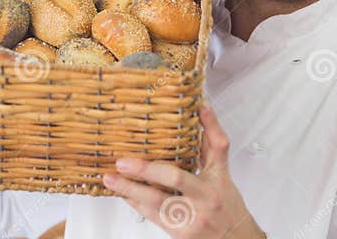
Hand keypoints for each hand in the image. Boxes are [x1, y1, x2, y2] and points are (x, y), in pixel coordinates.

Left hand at [103, 102, 264, 237]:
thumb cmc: (226, 204)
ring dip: (129, 189)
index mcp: (215, 181)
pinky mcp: (177, 233)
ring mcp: (189, 218)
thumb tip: (203, 108)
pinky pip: (151, 215)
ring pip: (155, 201)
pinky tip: (122, 193)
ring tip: (110, 178)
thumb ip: (212, 142)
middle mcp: (203, 200)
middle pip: (174, 178)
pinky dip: (134, 202)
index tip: (193, 110)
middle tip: (122, 161)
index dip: (205, 127)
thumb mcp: (222, 173)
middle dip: (145, 169)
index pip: (212, 150)